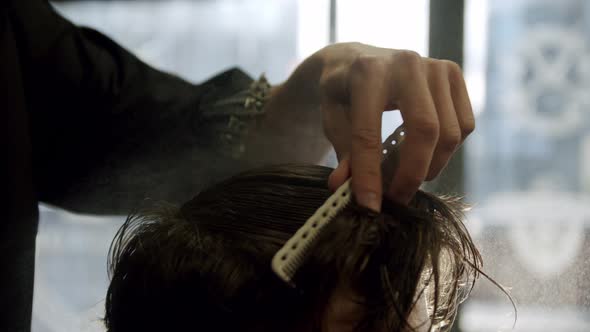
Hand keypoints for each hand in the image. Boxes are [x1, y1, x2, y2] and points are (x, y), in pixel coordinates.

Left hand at [276, 42, 474, 210]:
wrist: (359, 58)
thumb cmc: (343, 93)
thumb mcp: (332, 119)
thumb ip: (343, 152)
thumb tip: (343, 188)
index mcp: (366, 73)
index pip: (369, 133)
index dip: (369, 174)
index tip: (370, 206)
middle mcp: (406, 63)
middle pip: (425, 130)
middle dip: (411, 175)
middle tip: (397, 200)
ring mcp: (435, 66)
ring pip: (449, 133)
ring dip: (431, 166)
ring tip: (407, 176)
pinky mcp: (454, 74)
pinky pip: (464, 126)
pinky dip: (448, 150)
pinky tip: (424, 152)